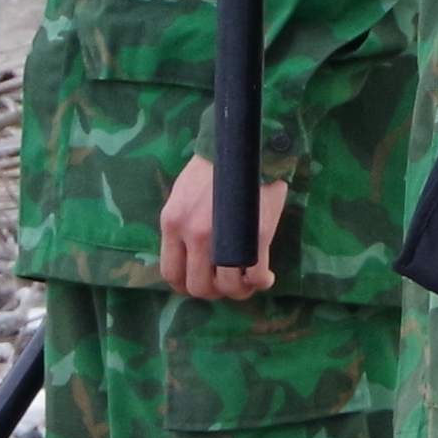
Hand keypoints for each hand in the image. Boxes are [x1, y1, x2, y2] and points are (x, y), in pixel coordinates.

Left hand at [155, 150, 294, 301]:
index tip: (202, 283)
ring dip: (238, 291)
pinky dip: (260, 284)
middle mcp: (192, 234)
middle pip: (198, 286)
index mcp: (173, 222)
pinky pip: (254, 276)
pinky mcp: (254, 236)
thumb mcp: (184, 191)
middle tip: (227, 285)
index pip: (171, 272)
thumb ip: (182, 222)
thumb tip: (188, 252)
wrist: (248, 145)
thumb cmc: (217, 164)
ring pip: (226, 286)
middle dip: (214, 292)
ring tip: (248, 283)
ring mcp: (223, 237)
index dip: (187, 286)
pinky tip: (266, 278)